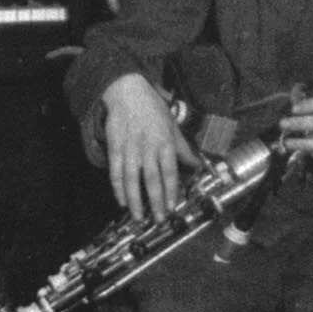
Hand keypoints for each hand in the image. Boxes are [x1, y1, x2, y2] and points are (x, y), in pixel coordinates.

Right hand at [101, 73, 198, 220]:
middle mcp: (147, 147)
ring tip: (139, 217)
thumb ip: (183, 148)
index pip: (169, 172)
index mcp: (164, 142)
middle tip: (159, 219)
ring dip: (135, 200)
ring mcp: (129, 148)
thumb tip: (197, 165)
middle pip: (151, 179)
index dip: (171, 191)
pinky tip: (122, 201)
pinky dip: (117, 188)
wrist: (127, 92)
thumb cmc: (153, 109)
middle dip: (155, 201)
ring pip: (131, 179)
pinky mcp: (115, 147)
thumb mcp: (173, 126)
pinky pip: (115, 171)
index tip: (173, 206)